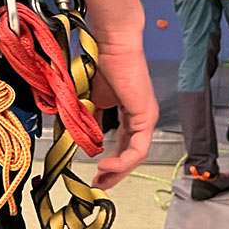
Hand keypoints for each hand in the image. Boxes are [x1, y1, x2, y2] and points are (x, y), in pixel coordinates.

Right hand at [87, 18, 157, 189]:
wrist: (110, 44)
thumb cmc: (100, 63)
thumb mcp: (91, 100)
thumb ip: (89, 121)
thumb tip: (81, 140)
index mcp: (131, 113)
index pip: (125, 145)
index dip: (111, 162)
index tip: (96, 174)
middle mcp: (142, 117)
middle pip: (132, 154)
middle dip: (115, 173)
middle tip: (100, 185)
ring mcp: (146, 117)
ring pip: (136, 154)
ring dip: (119, 170)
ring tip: (102, 179)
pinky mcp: (146, 116)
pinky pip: (138, 148)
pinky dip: (123, 160)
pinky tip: (107, 165)